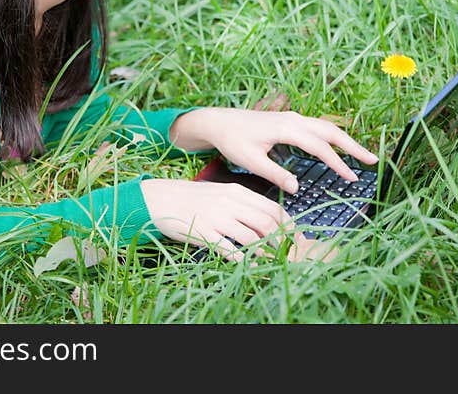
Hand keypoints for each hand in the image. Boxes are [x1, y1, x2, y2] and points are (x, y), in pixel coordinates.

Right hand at [140, 178, 293, 260]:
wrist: (161, 198)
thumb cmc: (192, 198)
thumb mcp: (221, 193)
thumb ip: (243, 204)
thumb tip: (267, 221)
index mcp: (237, 191)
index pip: (273, 207)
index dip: (289, 225)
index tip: (296, 238)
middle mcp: (230, 202)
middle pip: (267, 222)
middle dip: (282, 241)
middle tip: (288, 254)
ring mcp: (217, 217)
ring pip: (251, 237)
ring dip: (265, 252)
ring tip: (271, 262)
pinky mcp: (204, 232)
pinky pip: (229, 249)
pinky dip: (242, 259)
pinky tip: (247, 265)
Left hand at [170, 107, 377, 193]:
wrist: (219, 121)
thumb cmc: (232, 141)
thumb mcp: (251, 161)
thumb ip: (275, 174)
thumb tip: (296, 189)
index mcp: (287, 128)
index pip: (320, 146)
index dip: (338, 162)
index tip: (351, 177)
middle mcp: (294, 120)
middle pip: (331, 131)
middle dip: (353, 146)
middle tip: (373, 161)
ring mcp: (293, 118)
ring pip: (326, 128)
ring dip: (345, 141)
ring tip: (363, 156)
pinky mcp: (290, 121)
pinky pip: (318, 128)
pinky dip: (333, 138)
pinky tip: (339, 150)